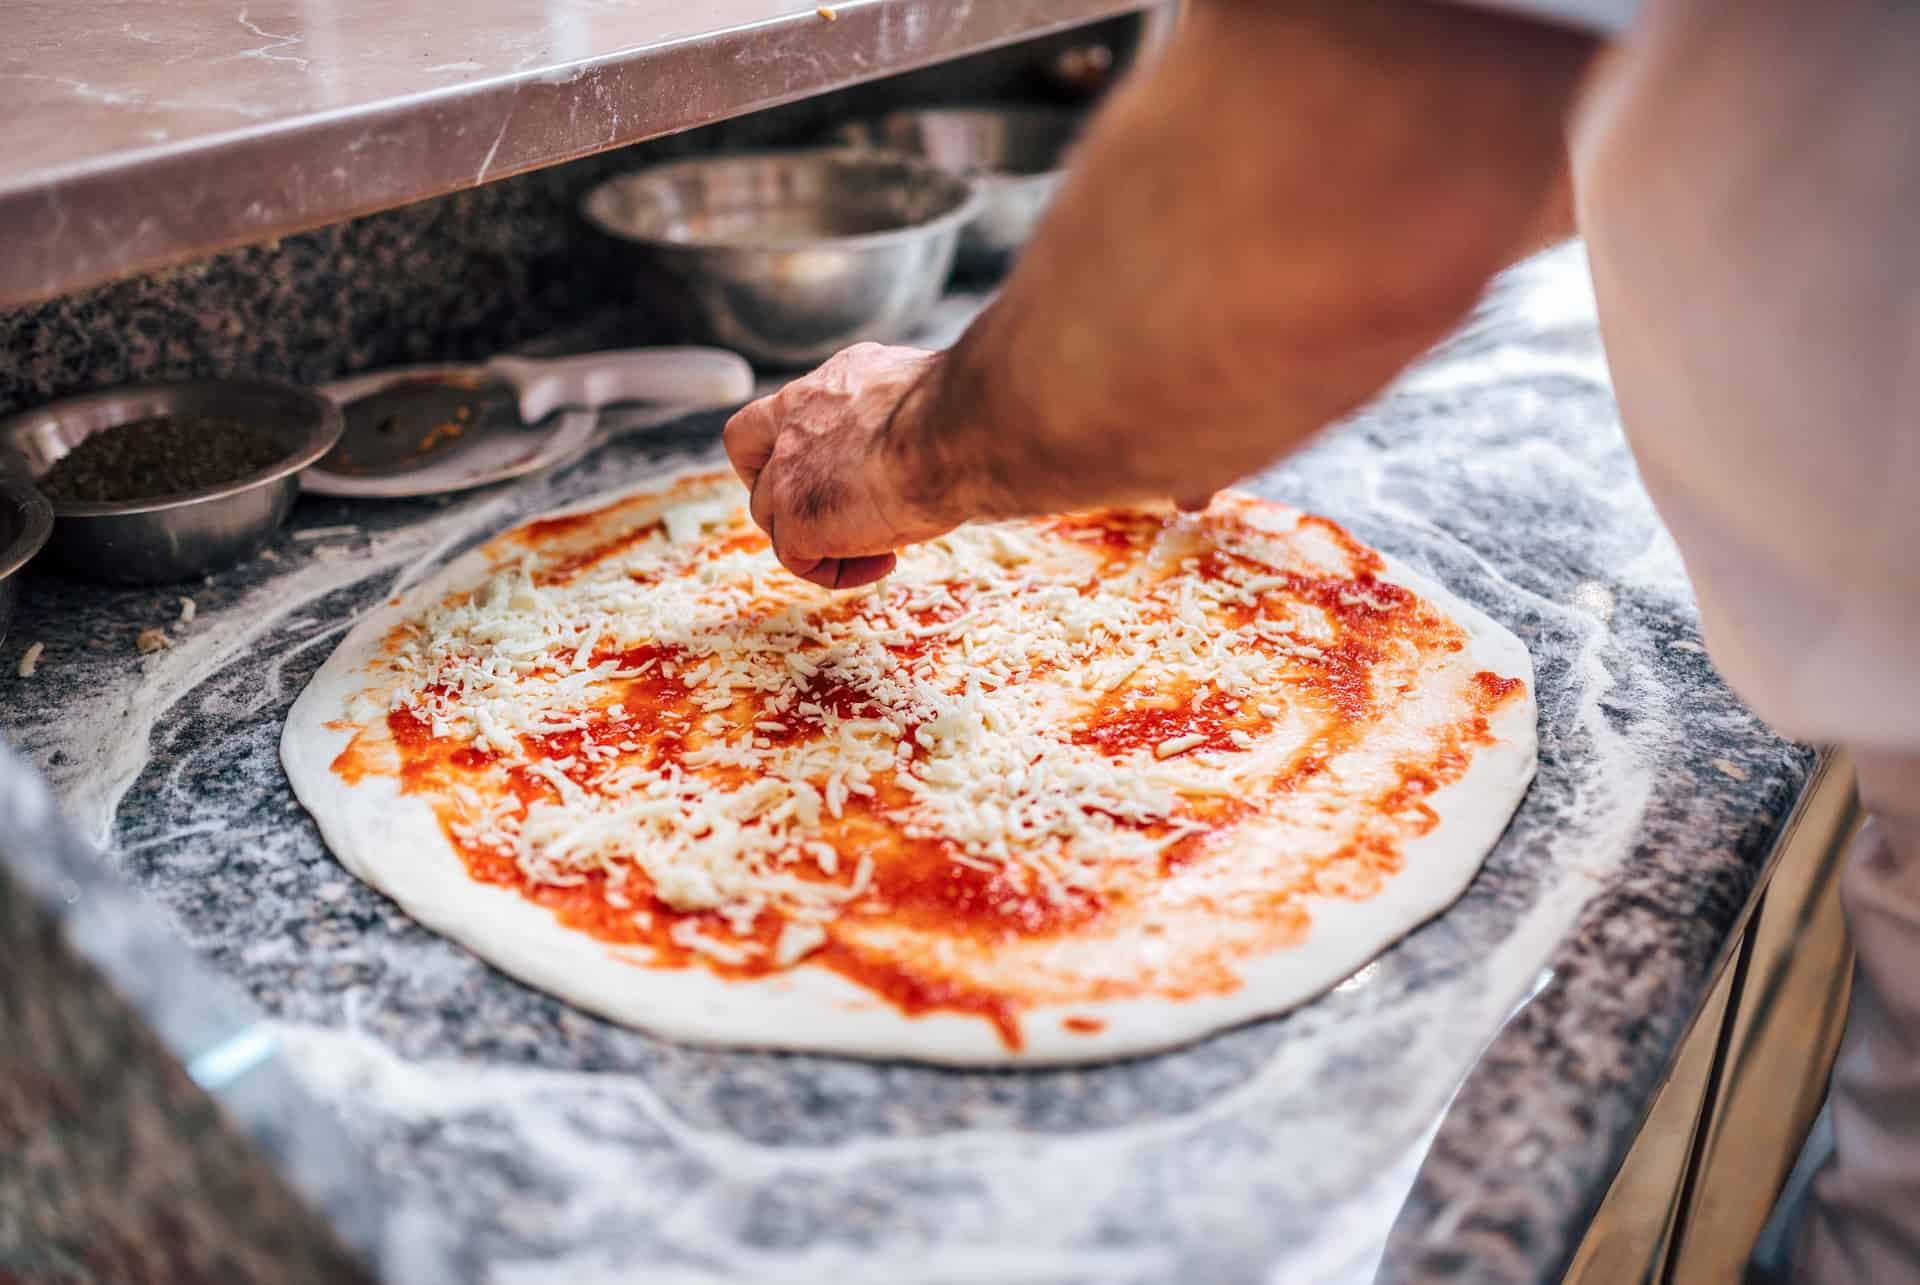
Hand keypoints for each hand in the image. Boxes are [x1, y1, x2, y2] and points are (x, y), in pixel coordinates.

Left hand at [723, 344, 957, 588]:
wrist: (958, 431)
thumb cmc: (965, 414)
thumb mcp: (922, 400)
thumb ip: (899, 419)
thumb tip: (923, 439)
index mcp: (832, 384)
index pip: (780, 408)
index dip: (785, 443)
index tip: (826, 466)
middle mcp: (797, 418)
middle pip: (750, 455)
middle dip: (780, 488)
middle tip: (829, 514)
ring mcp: (789, 469)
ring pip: (772, 513)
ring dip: (818, 537)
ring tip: (882, 545)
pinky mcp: (796, 516)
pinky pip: (796, 558)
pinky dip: (836, 570)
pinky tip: (885, 561)